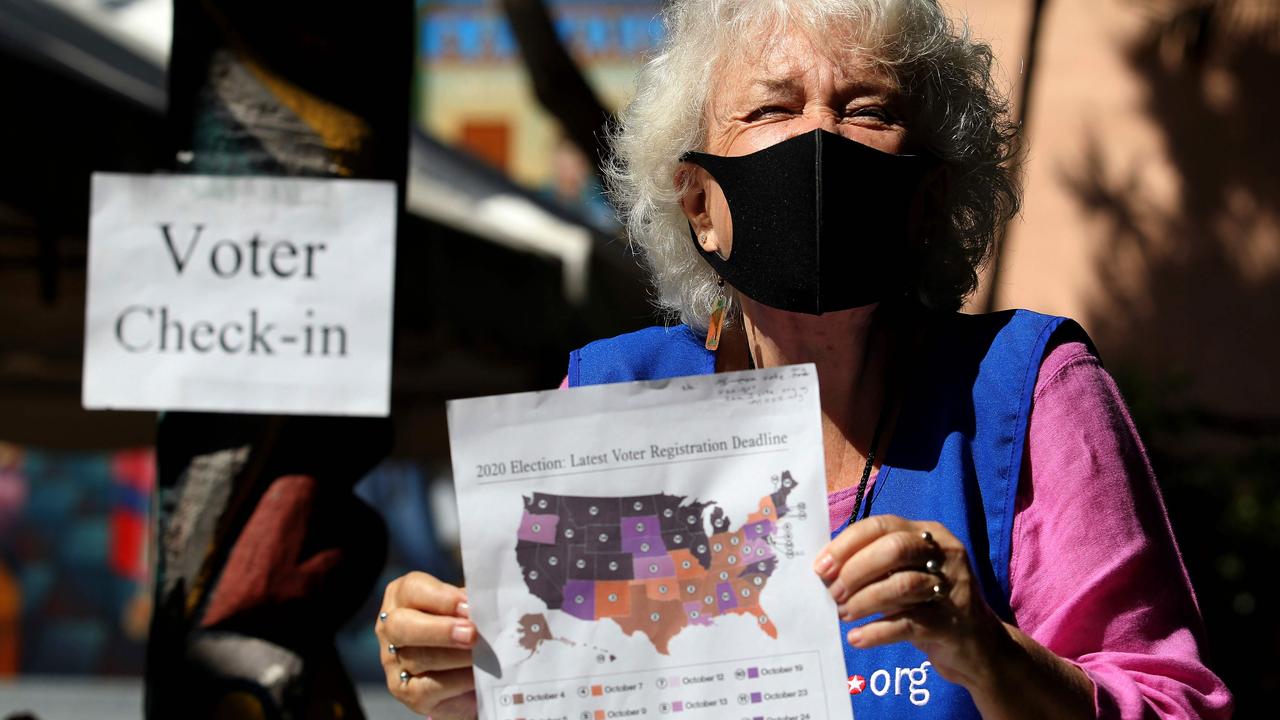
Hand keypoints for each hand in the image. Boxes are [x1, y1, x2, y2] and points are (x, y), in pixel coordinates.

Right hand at [376, 571, 477, 718]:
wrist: (460, 670)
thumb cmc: (463, 625)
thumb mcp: (462, 607)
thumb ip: (469, 605)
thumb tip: (485, 609)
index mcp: (403, 596)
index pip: (413, 589)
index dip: (442, 598)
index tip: (469, 606)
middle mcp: (390, 627)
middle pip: (402, 625)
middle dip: (441, 630)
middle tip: (473, 635)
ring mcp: (393, 662)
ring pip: (418, 659)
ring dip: (456, 657)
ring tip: (485, 656)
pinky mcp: (405, 692)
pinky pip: (427, 689)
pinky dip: (456, 682)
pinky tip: (475, 678)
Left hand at [813, 515, 1011, 688]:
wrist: (979, 648)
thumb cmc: (931, 605)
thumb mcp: (908, 575)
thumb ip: (876, 565)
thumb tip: (826, 569)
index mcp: (929, 534)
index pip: (881, 526)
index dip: (846, 544)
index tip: (821, 566)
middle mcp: (945, 554)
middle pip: (893, 549)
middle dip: (855, 570)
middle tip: (832, 593)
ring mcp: (953, 588)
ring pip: (901, 585)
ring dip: (863, 601)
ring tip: (843, 615)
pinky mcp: (952, 623)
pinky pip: (907, 624)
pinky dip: (876, 631)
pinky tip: (857, 638)